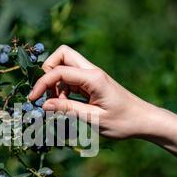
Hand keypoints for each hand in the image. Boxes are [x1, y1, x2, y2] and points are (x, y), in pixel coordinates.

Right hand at [28, 45, 157, 138]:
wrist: (144, 120)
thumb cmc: (123, 122)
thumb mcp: (93, 119)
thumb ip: (68, 109)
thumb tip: (44, 105)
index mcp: (93, 78)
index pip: (59, 71)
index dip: (42, 83)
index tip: (33, 100)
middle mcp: (92, 72)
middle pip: (62, 55)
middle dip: (48, 70)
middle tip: (46, 93)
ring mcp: (92, 76)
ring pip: (65, 66)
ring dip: (55, 83)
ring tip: (58, 105)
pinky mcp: (92, 83)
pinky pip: (71, 78)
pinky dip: (62, 89)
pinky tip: (66, 105)